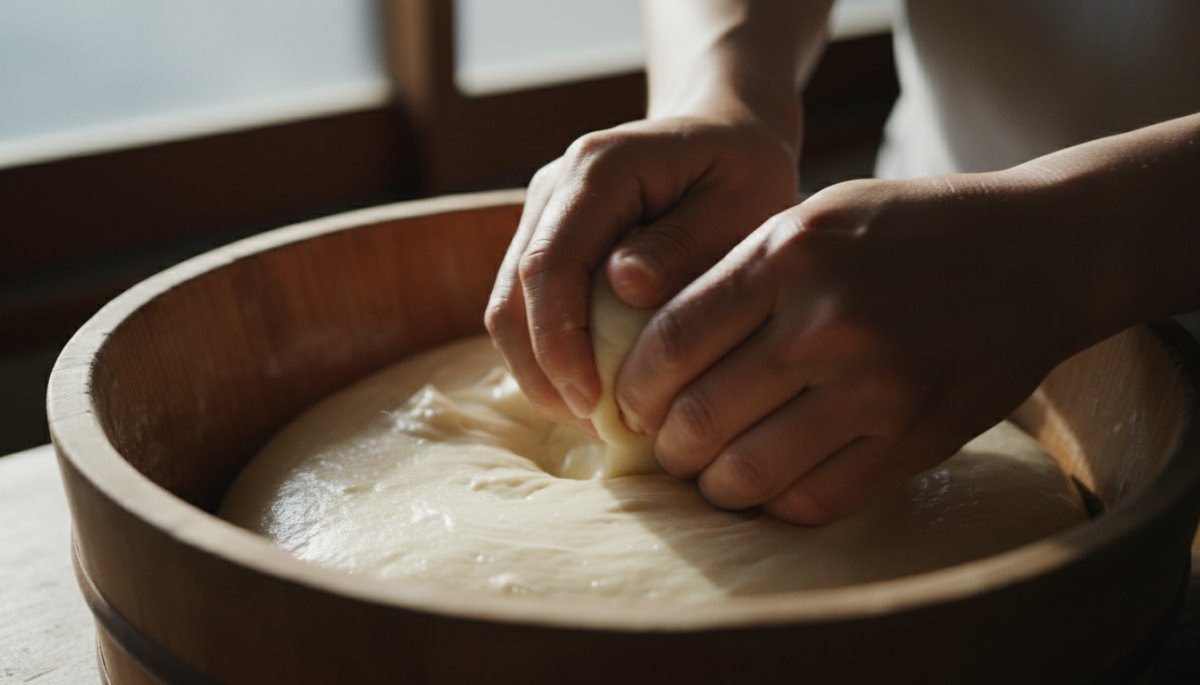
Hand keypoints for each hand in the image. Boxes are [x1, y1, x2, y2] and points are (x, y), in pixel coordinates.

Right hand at [485, 116, 797, 424]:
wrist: (722, 135)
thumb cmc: (744, 171)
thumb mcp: (743, 200)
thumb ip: (686, 242)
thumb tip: (624, 287)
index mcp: (598, 168)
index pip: (550, 263)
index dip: (559, 341)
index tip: (593, 400)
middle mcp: (554, 187)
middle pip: (512, 294)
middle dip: (542, 372)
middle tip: (595, 427)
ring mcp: (542, 215)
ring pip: (507, 309)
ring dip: (540, 373)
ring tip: (594, 421)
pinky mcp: (545, 242)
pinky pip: (525, 310)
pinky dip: (548, 359)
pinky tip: (591, 394)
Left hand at [615, 173, 1098, 523]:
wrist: (1035, 252)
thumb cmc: (907, 231)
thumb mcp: (814, 219)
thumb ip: (736, 274)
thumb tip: (651, 350)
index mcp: (788, 256)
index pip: (671, 343)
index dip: (635, 389)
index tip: (633, 405)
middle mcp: (828, 321)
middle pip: (700, 416)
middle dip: (668, 446)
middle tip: (670, 445)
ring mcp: (878, 385)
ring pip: (750, 473)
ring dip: (714, 485)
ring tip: (713, 472)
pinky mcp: (919, 435)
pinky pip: (817, 500)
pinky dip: (777, 505)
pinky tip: (770, 486)